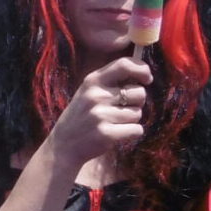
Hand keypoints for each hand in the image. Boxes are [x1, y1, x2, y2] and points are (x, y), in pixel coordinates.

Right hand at [47, 55, 150, 169]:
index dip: (142, 69)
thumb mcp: (88, 92)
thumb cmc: (82, 116)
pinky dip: (132, 133)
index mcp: (92, 81)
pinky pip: (136, 130)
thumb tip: (143, 73)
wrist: (63, 145)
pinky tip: (118, 134)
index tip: (147, 79)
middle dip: (138, 102)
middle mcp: (96, 95)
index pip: (125, 64)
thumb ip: (110, 81)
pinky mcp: (106, 134)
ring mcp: (100, 115)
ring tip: (114, 123)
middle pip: (139, 92)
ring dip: (131, 120)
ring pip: (138, 113)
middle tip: (124, 109)